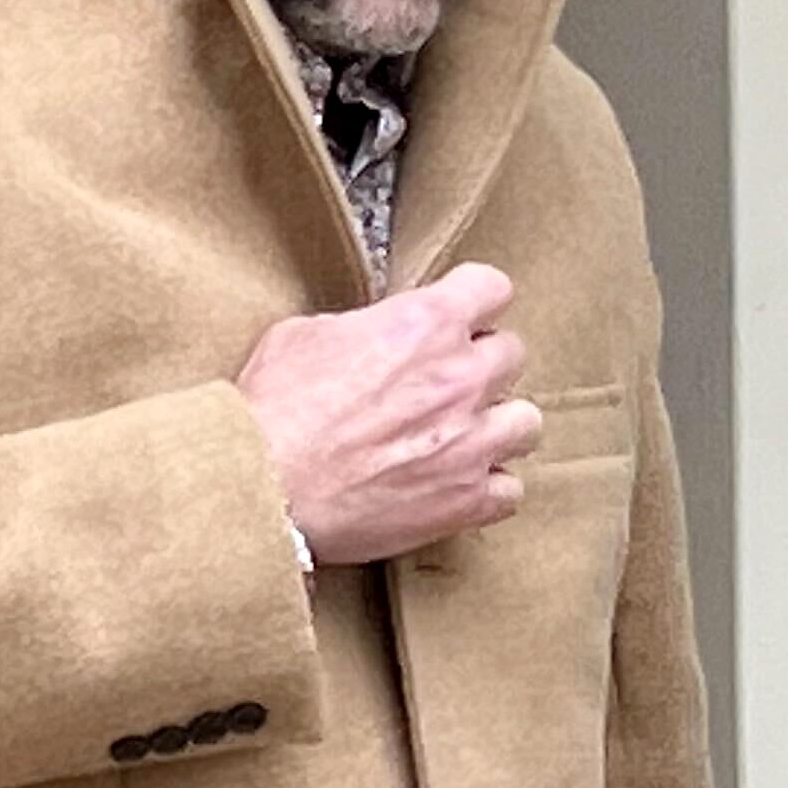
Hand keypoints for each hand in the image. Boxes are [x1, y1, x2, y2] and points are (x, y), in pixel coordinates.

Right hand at [234, 262, 539, 566]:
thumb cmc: (271, 410)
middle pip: (513, 354)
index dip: (472, 300)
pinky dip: (485, 488)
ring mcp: (471, 442)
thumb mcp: (300, 336)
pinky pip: (509, 489)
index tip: (458, 316)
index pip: (492, 288)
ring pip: (526, 423)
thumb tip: (369, 335)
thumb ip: (357, 328)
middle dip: (480, 364)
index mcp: (424, 323)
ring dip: (495, 426)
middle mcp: (461, 378)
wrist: (262, 485)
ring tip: (459, 438)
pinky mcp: (465, 499)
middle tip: (443, 383)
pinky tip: (452, 485)